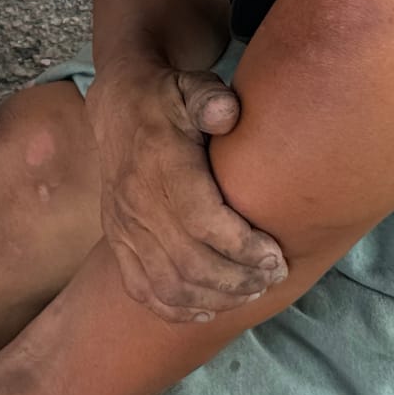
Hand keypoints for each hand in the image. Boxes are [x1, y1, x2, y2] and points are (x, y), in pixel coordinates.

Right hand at [88, 65, 287, 321]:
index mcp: (158, 164)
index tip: (276, 257)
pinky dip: (176, 309)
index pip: (202, 221)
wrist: (117, 106)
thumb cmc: (168, 98)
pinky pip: (142, 289)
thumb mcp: (190, 85)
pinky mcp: (116, 240)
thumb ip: (209, 98)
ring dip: (216, 298)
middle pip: (190, 262)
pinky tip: (208, 309)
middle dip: (239, 279)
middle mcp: (136, 201)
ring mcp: (123, 226)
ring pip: (169, 284)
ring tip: (251, 291)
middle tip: (274, 276)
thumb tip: (227, 113)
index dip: (243, 248)